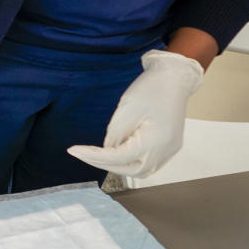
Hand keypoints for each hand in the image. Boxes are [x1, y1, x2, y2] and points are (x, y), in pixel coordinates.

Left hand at [68, 50, 203, 178]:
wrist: (174, 78)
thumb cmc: (152, 89)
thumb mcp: (126, 109)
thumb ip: (115, 134)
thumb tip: (107, 150)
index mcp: (155, 141)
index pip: (119, 157)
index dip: (94, 156)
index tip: (74, 151)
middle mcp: (165, 150)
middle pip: (131, 170)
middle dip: (105, 164)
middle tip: (84, 154)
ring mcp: (169, 150)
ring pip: (140, 170)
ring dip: (118, 166)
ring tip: (98, 156)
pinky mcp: (169, 146)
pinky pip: (148, 162)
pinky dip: (130, 161)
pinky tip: (116, 153)